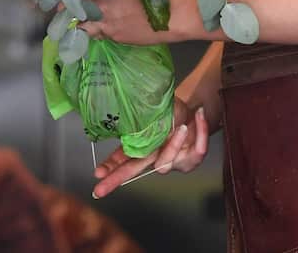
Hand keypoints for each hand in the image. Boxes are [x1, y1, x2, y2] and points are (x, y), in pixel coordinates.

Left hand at [80, 0, 193, 44]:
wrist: (177, 15)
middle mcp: (104, 13)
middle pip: (78, 14)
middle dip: (71, 11)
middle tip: (66, 6)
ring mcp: (110, 29)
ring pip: (87, 28)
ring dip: (84, 22)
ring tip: (83, 17)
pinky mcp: (119, 39)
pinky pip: (101, 35)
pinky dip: (98, 29)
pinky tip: (103, 24)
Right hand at [91, 97, 209, 198]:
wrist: (198, 110)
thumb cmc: (174, 112)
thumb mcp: (158, 110)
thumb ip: (143, 116)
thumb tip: (127, 110)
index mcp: (143, 144)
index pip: (122, 156)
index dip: (110, 165)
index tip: (97, 173)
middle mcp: (154, 156)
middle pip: (132, 169)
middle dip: (116, 179)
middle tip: (100, 189)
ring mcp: (171, 162)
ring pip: (165, 163)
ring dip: (174, 144)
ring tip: (182, 127)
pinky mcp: (191, 161)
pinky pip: (196, 152)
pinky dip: (200, 132)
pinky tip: (199, 117)